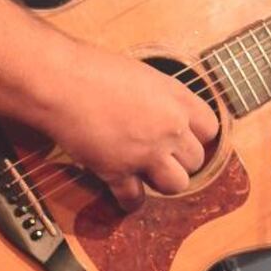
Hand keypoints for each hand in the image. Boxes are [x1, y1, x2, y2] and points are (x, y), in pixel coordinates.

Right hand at [54, 43, 217, 210]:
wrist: (61, 82)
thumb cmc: (92, 69)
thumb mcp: (140, 74)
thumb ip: (158, 97)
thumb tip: (160, 111)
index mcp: (176, 98)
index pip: (210, 128)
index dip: (197, 135)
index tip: (185, 137)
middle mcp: (169, 127)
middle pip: (196, 160)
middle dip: (179, 160)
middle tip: (161, 155)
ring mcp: (146, 152)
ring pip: (176, 185)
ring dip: (163, 181)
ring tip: (148, 173)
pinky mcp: (118, 171)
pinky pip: (134, 199)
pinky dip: (129, 200)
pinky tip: (124, 194)